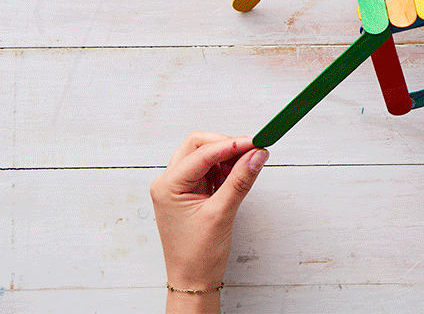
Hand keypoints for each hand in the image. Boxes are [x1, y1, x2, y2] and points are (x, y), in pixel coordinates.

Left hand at [150, 132, 267, 311]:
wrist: (193, 280)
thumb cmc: (197, 255)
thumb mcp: (221, 214)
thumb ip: (240, 180)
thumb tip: (256, 155)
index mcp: (167, 186)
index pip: (201, 153)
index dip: (231, 145)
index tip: (255, 143)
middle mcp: (170, 182)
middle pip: (198, 146)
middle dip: (226, 145)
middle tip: (252, 150)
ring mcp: (180, 187)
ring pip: (205, 156)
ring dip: (227, 157)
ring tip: (247, 166)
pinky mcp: (192, 192)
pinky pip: (210, 170)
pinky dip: (226, 169)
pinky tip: (238, 176)